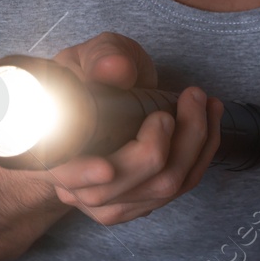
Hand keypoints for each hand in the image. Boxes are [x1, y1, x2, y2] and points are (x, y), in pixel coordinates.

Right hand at [40, 32, 222, 224]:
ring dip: (195, 144)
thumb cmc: (86, 79)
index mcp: (51, 148)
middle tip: (185, 98)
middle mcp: (75, 186)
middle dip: (164, 142)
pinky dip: (201, 154)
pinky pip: (178, 188)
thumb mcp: (84, 57)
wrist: (95, 104)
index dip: (82, 173)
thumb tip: (115, 68)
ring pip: (158, 189)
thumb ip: (99, 58)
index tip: (106, 168)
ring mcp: (108, 202)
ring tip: (204, 102)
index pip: (62, 172)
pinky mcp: (139, 203)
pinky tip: (208, 122)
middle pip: (122, 184)